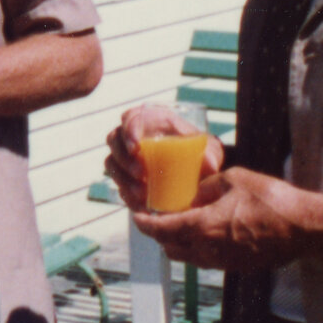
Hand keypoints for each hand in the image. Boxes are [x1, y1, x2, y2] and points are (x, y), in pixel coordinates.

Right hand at [103, 106, 222, 211]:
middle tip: (142, 174)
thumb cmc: (198, 151)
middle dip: (124, 158)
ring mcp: (126, 156)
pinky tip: (140, 204)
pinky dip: (126, 195)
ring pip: (112, 162)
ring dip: (123, 178)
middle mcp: (134, 136)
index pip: (130, 118)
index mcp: (150, 120)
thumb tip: (210, 165)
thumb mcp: (208, 149)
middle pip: (114, 140)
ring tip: (141, 193)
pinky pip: (118, 184)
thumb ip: (211, 154)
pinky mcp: (126, 176)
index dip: (128, 131)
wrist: (196, 170)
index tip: (136, 147)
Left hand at [131, 167, 322, 271]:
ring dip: (177, 242)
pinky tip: (205, 231)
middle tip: (157, 216)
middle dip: (159, 233)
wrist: (306, 227)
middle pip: (170, 247)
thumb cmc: (272, 200)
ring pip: (187, 257)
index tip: (136, 215)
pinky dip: (197, 248)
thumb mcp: (233, 180)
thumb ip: (205, 189)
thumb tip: (189, 194)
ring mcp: (224, 262)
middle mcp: (209, 251)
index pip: (161, 231)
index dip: (144, 223)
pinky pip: (207, 260)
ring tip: (178, 223)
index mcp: (204, 228)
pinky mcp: (238, 266)